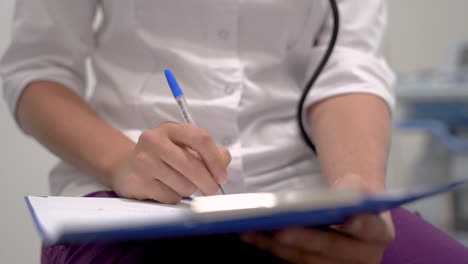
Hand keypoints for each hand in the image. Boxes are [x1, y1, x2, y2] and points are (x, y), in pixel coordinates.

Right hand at [110, 122, 230, 203]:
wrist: (126, 168)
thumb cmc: (163, 158)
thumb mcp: (184, 147)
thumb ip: (209, 153)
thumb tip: (223, 164)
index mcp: (171, 129)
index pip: (200, 139)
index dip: (215, 160)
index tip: (222, 176)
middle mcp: (154, 140)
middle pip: (193, 165)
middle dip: (208, 182)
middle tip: (211, 190)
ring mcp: (144, 160)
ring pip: (183, 184)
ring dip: (187, 190)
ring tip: (177, 184)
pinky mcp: (137, 181)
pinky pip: (170, 197)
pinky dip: (173, 198)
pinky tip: (164, 189)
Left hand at [241, 174, 394, 263]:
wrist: (349, 215)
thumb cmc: (352, 199)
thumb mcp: (358, 187)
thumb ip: (354, 187)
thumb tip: (346, 192)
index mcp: (379, 234)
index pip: (372, 229)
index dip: (362, 225)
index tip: (349, 217)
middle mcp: (364, 257)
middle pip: (332, 249)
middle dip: (306, 238)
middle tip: (281, 229)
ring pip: (307, 258)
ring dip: (278, 245)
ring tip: (255, 230)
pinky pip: (292, 260)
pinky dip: (271, 247)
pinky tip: (254, 235)